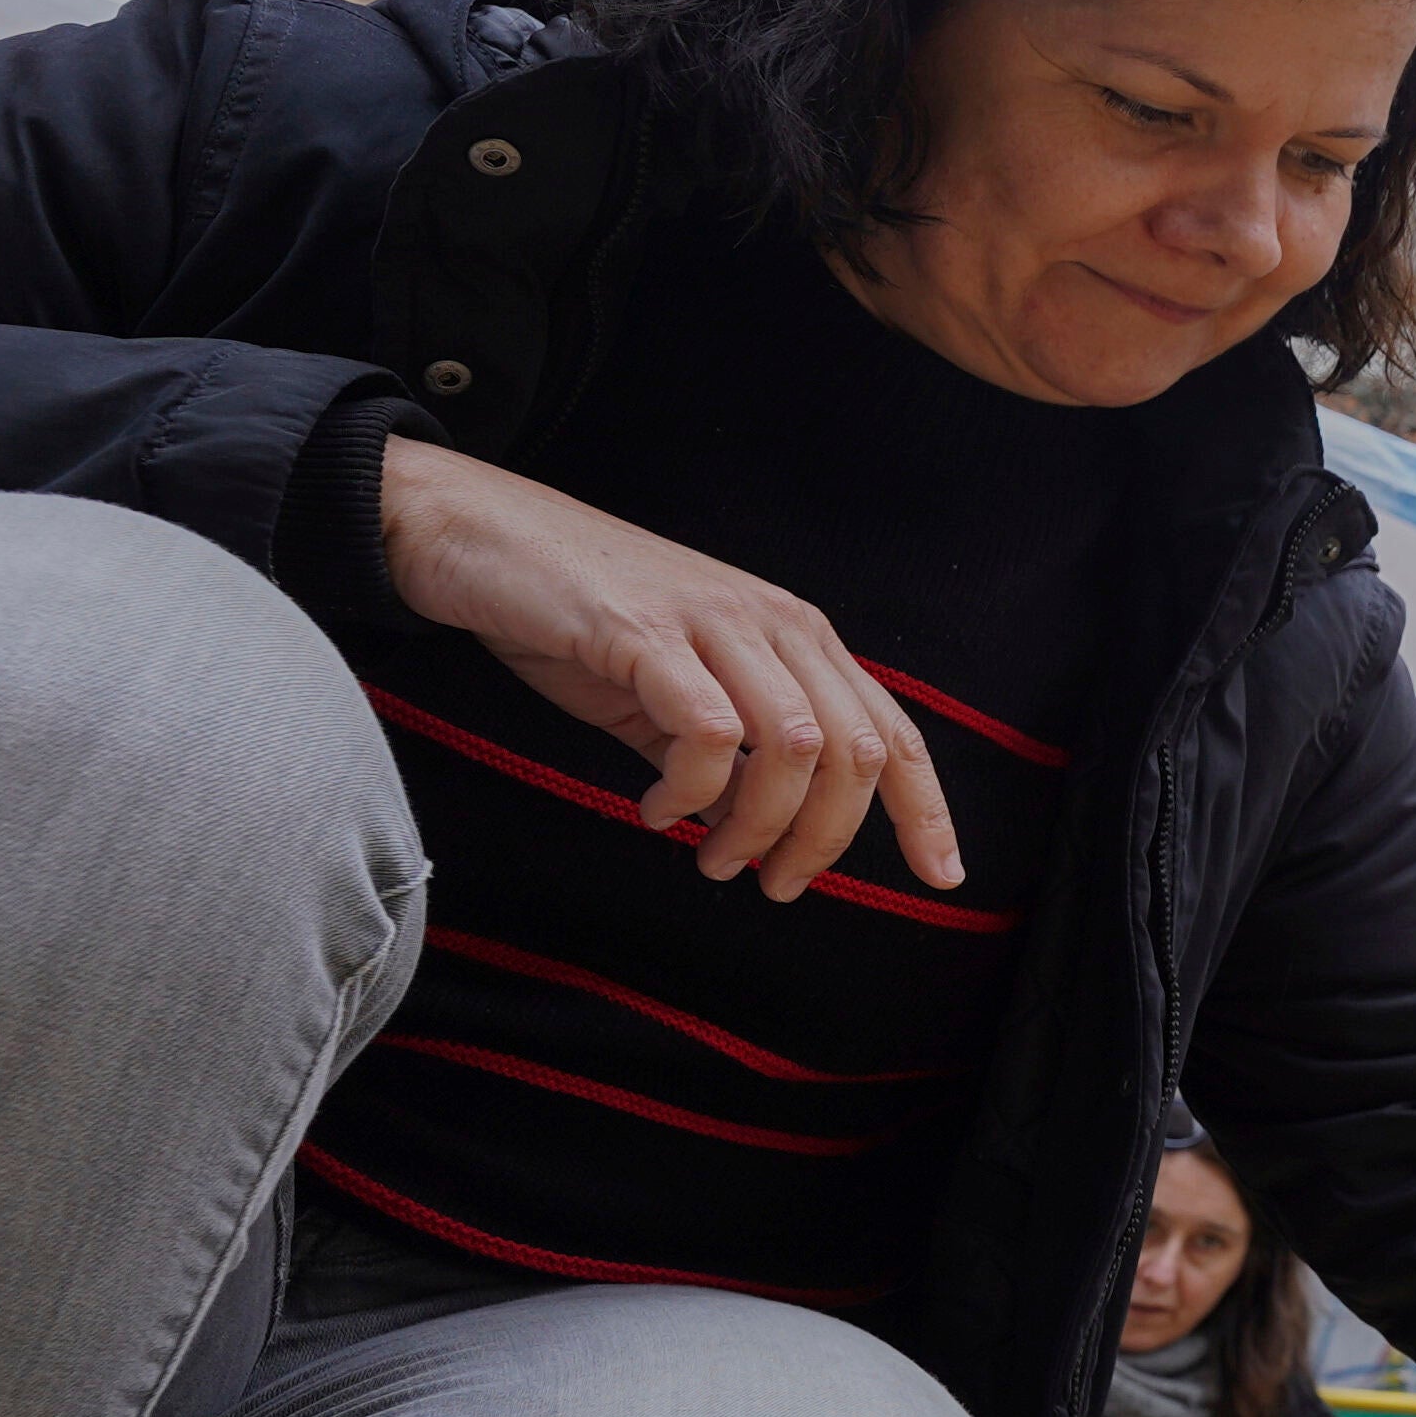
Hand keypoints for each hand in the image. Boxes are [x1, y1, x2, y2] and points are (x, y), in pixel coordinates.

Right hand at [380, 443, 961, 900]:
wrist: (473, 532)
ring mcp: (714, 622)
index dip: (926, 809)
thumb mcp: (673, 694)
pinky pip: (711, 731)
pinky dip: (695, 791)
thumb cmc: (575, 615)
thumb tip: (754, 825)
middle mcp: (774, 622)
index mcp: (797, 637)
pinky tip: (659, 811)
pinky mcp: (647, 633)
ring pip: (797, 747)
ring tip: (713, 859)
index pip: (892, 731)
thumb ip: (725, 752)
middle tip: (774, 884)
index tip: (943, 877)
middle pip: (857, 752)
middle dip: (826, 839)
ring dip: (759, 826)